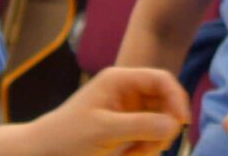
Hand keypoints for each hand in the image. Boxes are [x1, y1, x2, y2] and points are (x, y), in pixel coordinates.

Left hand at [33, 66, 189, 155]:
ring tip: (133, 155)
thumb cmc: (68, 136)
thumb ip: (139, 126)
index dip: (177, 98)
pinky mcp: (127, 126)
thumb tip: (174, 124)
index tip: (182, 122)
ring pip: (160, 122)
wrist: (46, 151)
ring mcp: (128, 109)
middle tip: (153, 148)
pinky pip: (150, 135)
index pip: (161, 79)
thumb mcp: (104, 131)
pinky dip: (146, 148)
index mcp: (119, 80)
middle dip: (163, 126)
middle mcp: (127, 90)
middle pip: (165, 102)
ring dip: (154, 141)